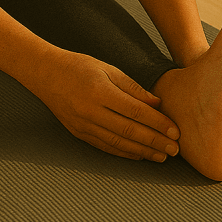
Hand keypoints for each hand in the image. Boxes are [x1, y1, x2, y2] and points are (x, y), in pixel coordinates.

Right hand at [28, 49, 179, 160]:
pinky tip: (140, 155)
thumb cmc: (79, 66)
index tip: (175, 131)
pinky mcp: (79, 134)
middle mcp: (91, 111)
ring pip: (119, 143)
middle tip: (175, 149)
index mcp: (101, 92)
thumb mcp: (107, 69)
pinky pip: (106, 147)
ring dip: (143, 151)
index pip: (136, 112)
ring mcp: (84, 125)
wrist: (45, 74)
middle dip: (155, 141)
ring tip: (162, 156)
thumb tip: (157, 104)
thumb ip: (133, 88)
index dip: (157, 123)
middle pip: (129, 131)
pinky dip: (125, 153)